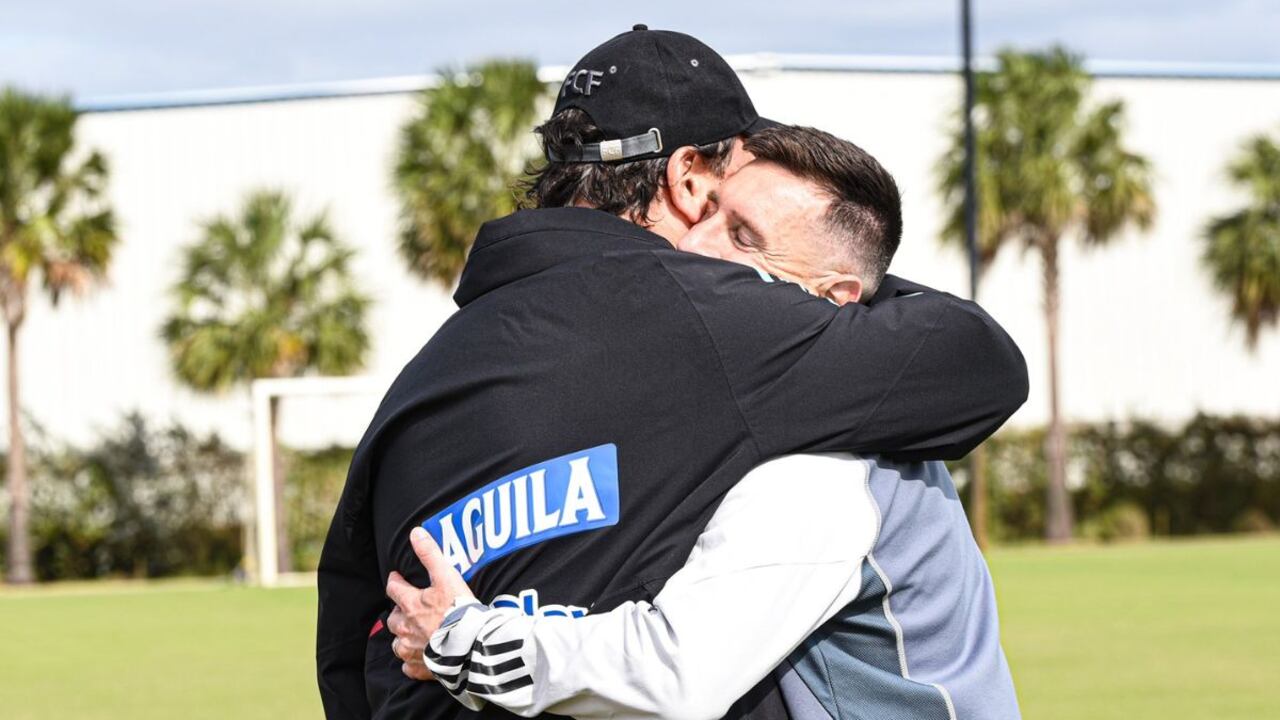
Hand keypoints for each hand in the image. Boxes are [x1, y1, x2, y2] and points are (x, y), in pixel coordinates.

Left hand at [385, 527, 476, 680]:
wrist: (471, 645)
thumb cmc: (459, 610)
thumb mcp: (447, 576)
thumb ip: (430, 554)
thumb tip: (416, 532)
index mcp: (411, 605)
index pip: (394, 589)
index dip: (395, 581)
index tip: (397, 577)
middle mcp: (406, 628)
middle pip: (392, 618)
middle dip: (398, 612)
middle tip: (407, 608)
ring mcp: (412, 650)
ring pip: (397, 643)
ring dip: (402, 637)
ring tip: (411, 633)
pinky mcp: (421, 668)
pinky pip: (408, 666)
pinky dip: (410, 661)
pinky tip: (418, 657)